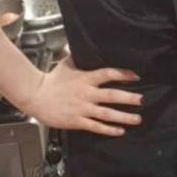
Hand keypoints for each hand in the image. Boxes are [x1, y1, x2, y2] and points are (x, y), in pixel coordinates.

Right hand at [22, 55, 142, 135]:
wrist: (34, 96)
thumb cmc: (50, 80)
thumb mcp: (66, 64)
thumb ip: (79, 57)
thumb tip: (85, 45)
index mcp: (85, 78)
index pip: (108, 74)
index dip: (123, 74)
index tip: (136, 76)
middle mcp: (86, 93)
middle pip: (112, 95)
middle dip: (129, 98)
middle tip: (142, 100)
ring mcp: (82, 108)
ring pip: (107, 113)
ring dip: (124, 117)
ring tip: (137, 118)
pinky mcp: (77, 121)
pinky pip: (96, 126)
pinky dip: (109, 129)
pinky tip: (120, 131)